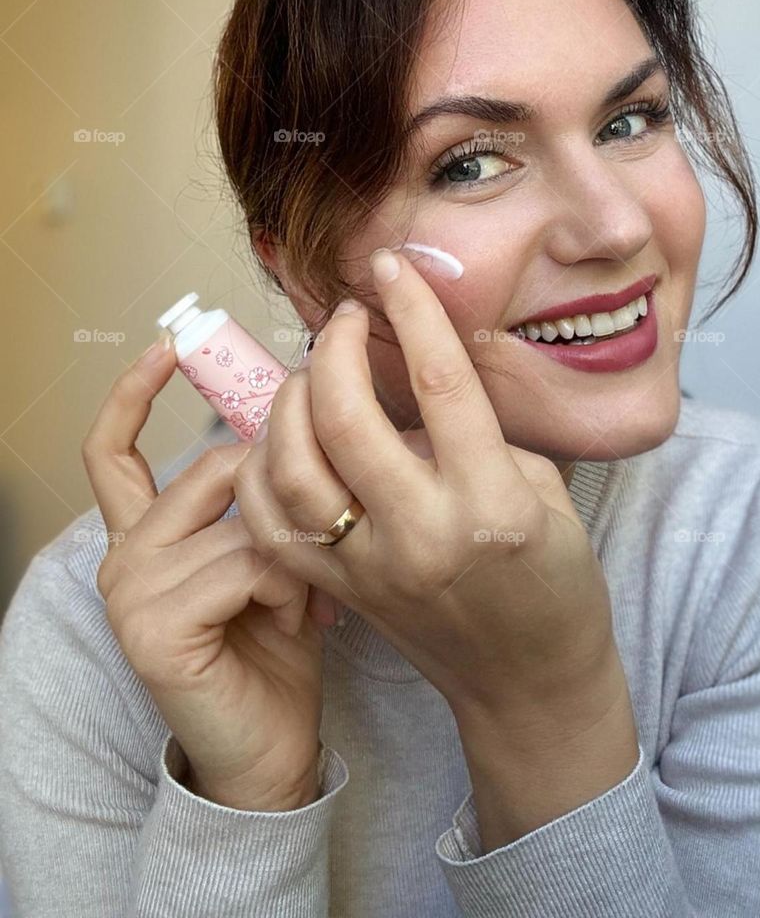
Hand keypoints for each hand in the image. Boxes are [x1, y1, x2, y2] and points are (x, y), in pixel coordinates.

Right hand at [81, 338, 325, 809]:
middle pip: (215, 464)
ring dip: (294, 553)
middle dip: (283, 499)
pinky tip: (293, 621)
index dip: (133, 394)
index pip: (112, 450)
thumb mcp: (265, 553)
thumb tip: (288, 417)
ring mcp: (130, 590)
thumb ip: (253, 497)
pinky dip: (286, 586)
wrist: (271, 745)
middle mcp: (123, 555)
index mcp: (143, 535)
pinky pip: (244, 561)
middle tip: (315, 553)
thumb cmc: (276, 645)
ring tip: (306, 600)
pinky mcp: (152, 624)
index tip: (167, 346)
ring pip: (241, 513)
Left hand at [233, 248, 618, 726]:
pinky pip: (272, 519)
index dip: (411, 310)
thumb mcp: (542, 489)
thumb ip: (478, 434)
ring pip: (292, 466)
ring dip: (290, 400)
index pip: (439, 383)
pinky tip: (284, 437)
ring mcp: (368, 567)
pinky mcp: (337, 590)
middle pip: (345, 417)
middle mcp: (422, 532)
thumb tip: (411, 381)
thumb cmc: (553, 581)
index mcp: (489, 502)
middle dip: (335, 346)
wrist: (529, 683)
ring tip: (313, 372)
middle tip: (346, 319)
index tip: (391, 265)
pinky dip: (263, 465)